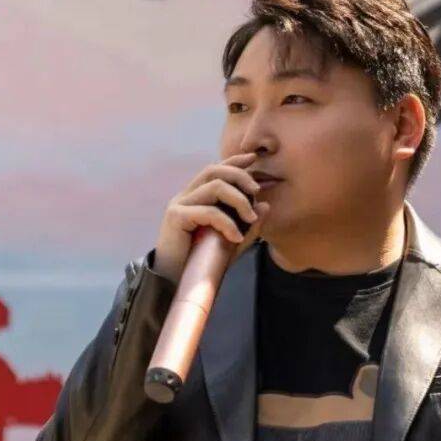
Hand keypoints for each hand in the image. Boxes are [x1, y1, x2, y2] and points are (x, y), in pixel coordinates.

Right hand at [152, 152, 269, 283]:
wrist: (174, 281)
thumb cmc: (201, 261)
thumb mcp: (231, 242)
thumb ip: (248, 226)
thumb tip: (266, 206)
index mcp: (196, 197)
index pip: (215, 170)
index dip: (234, 161)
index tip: (254, 159)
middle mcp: (186, 196)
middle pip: (214, 170)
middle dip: (240, 176)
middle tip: (257, 192)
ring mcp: (179, 205)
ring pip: (214, 186)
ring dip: (238, 199)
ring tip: (251, 218)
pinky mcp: (176, 217)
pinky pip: (208, 211)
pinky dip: (227, 222)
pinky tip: (236, 237)